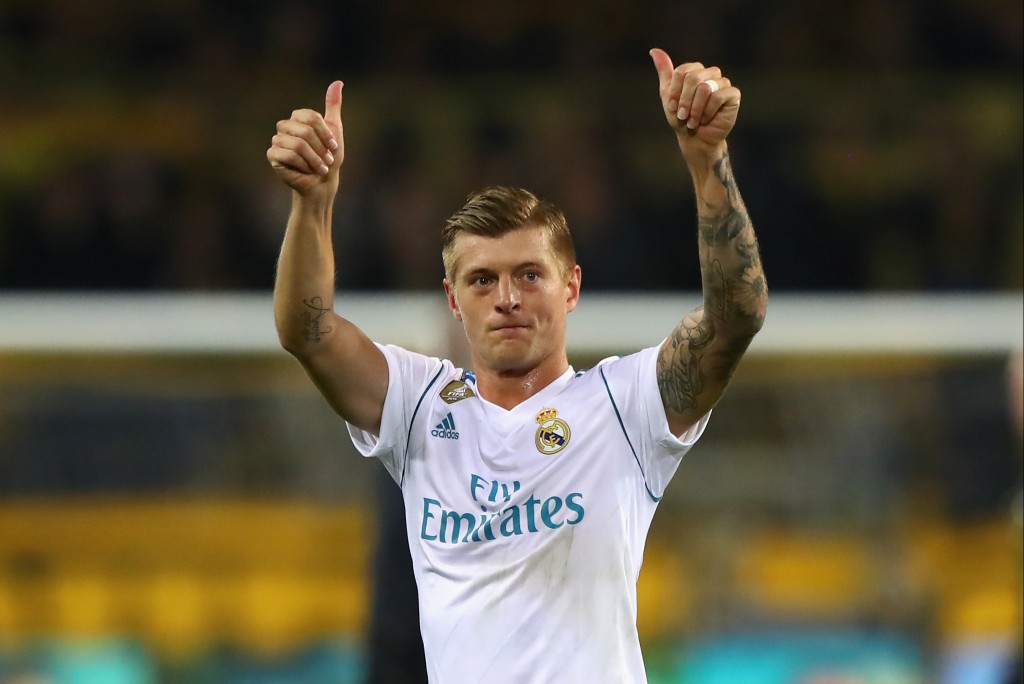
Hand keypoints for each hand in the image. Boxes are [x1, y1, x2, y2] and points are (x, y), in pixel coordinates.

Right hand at [267, 81, 344, 196]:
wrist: (323, 183)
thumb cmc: (329, 158)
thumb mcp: (335, 130)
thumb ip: (333, 106)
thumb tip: (338, 82)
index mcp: (298, 118)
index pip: (311, 117)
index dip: (325, 134)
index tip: (333, 147)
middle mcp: (285, 126)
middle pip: (305, 131)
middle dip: (321, 149)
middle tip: (326, 161)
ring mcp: (277, 140)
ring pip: (298, 144)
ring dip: (314, 159)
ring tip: (319, 168)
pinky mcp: (273, 155)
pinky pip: (289, 155)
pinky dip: (303, 165)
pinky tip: (306, 172)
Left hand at [649, 49, 739, 162]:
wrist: (696, 138)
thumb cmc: (682, 118)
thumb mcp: (668, 95)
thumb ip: (665, 72)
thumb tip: (653, 50)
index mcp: (695, 71)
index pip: (682, 72)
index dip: (675, 92)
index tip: (673, 107)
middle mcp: (711, 73)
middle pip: (693, 78)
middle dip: (685, 101)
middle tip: (683, 116)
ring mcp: (723, 82)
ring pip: (705, 88)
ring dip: (696, 109)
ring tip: (694, 120)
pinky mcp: (733, 94)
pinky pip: (718, 97)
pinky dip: (708, 112)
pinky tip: (707, 119)